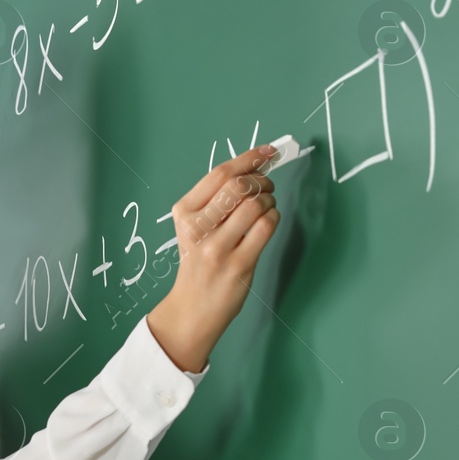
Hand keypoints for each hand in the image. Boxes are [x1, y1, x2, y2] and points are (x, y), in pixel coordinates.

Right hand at [146, 145, 279, 371]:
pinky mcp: (238, 264)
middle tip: (267, 187)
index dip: (249, 157)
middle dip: (261, 180)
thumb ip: (218, 200)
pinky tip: (268, 223)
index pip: (220, 173)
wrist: (192, 308)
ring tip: (267, 208)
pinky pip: (266, 227)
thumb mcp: (195, 228)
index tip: (269, 152)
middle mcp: (198, 227)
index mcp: (184, 212)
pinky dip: (274, 218)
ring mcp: (218, 247)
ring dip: (270, 201)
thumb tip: (255, 168)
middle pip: (238, 185)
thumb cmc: (199, 263)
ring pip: (255, 205)